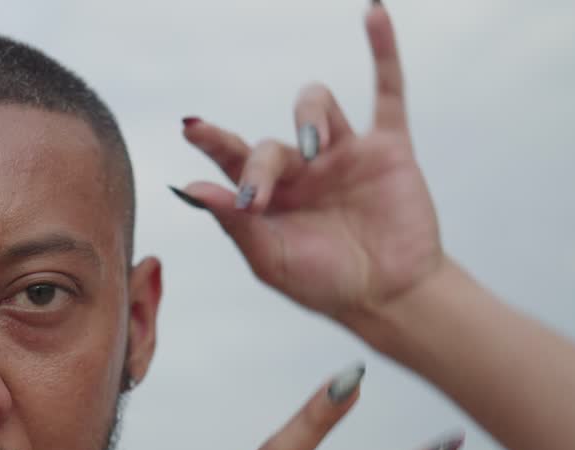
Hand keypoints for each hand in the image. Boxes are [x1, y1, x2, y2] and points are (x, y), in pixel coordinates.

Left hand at [175, 5, 441, 328]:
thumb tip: (187, 188)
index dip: (212, 140)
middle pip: (271, 142)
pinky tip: (374, 13)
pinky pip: (387, 92)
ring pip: (316, 104)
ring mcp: (343, 154)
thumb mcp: (270, 259)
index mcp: (269, 196)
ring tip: (316, 149)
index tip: (191, 127)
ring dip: (309, 118)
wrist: (387, 297)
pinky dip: (383, 51)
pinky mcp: (387, 149)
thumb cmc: (324, 283)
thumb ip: (233, 221)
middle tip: (262, 198)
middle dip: (262, 167)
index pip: (233, 157)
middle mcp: (302, 169)